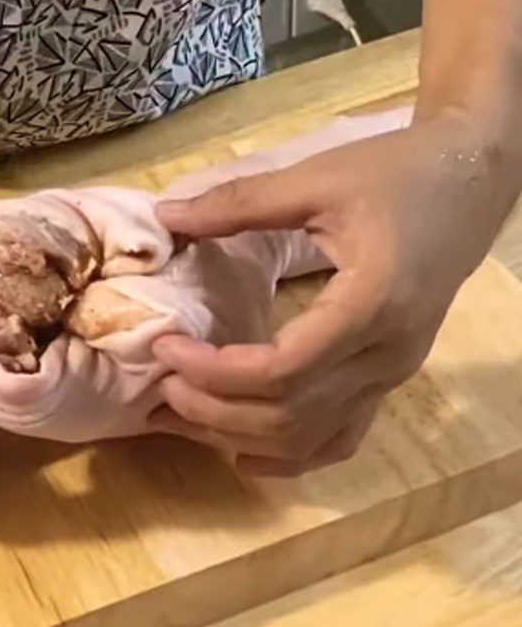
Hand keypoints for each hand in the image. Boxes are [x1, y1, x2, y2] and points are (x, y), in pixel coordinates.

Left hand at [151, 112, 520, 475]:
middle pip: (291, 415)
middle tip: (162, 384)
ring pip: (311, 438)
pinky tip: (245, 452)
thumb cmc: (396, 174)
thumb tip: (166, 215)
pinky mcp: (390, 377)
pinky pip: (341, 438)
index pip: (282, 370)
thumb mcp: (316, 179)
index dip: (214, 371)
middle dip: (215, 410)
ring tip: (183, 414)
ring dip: (241, 436)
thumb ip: (239, 202)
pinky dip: (290, 454)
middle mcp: (387, 356)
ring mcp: (393, 375)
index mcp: (371, 304)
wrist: (468, 182)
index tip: (166, 348)